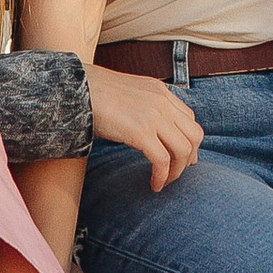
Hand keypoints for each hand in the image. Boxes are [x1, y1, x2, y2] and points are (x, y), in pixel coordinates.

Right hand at [86, 61, 203, 190]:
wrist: (77, 87)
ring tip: (164, 181)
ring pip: (183, 150)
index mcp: (160, 91)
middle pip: (194, 135)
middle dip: (189, 158)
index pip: (189, 119)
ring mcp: (154, 115)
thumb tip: (149, 130)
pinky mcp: (141, 131)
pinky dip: (162, 176)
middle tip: (177, 172)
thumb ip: (143, 106)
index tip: (183, 158)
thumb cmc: (95, 93)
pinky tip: (154, 184)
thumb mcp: (128, 94)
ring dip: (177, 171)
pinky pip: (162, 160)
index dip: (189, 141)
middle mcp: (162, 102)